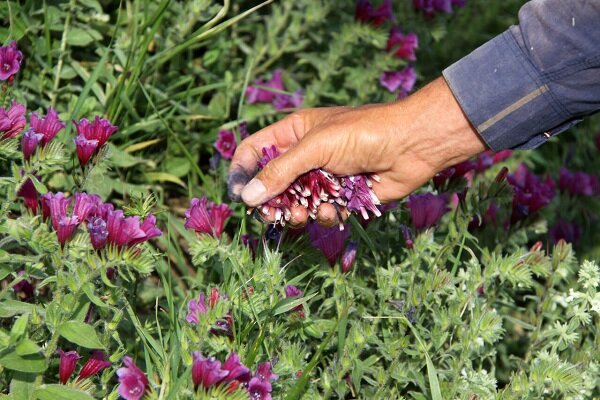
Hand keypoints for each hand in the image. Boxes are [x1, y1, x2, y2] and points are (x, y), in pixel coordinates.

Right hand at [228, 77, 486, 226]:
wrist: (411, 146)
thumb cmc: (362, 134)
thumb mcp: (315, 147)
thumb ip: (280, 172)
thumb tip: (247, 197)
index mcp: (294, 133)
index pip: (255, 151)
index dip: (242, 172)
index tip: (239, 195)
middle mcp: (305, 156)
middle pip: (272, 185)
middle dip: (271, 202)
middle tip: (273, 215)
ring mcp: (323, 178)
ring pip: (295, 204)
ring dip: (297, 212)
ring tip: (306, 213)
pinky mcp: (342, 197)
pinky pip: (321, 213)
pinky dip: (325, 215)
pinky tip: (334, 210)